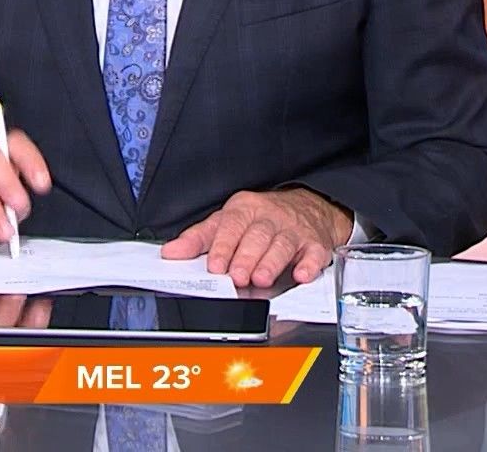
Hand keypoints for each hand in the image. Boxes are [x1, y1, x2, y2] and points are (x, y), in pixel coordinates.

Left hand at [159, 188, 352, 287]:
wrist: (308, 207)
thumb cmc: (261, 218)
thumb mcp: (227, 221)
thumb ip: (199, 238)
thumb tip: (171, 253)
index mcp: (245, 209)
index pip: (232, 226)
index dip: (223, 247)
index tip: (215, 266)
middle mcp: (270, 217)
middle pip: (257, 236)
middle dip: (246, 258)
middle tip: (236, 277)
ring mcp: (294, 230)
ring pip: (282, 244)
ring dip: (272, 263)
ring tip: (260, 279)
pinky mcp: (315, 244)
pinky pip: (314, 254)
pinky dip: (309, 265)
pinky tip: (301, 274)